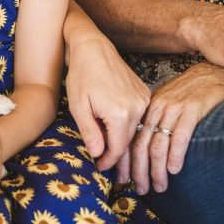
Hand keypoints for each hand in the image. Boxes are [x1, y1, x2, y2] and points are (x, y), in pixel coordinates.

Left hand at [65, 34, 149, 170]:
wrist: (93, 48)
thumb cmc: (82, 75)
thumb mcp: (79, 106)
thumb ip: (90, 132)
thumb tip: (98, 155)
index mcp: (120, 113)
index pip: (118, 149)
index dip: (109, 162)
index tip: (100, 169)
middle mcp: (137, 108)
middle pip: (129, 142)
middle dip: (120, 159)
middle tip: (115, 175)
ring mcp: (143, 100)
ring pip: (135, 131)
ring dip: (125, 144)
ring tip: (118, 161)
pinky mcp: (145, 94)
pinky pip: (138, 119)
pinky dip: (128, 129)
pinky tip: (119, 136)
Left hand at [126, 62, 223, 193]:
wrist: (216, 70)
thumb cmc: (191, 89)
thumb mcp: (165, 101)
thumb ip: (155, 120)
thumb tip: (140, 147)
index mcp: (146, 107)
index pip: (130, 138)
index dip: (125, 161)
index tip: (123, 178)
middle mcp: (156, 108)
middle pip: (141, 144)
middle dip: (139, 171)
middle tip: (141, 189)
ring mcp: (173, 108)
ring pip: (159, 144)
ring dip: (157, 170)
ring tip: (159, 187)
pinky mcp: (192, 109)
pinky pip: (180, 136)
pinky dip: (176, 155)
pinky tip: (174, 170)